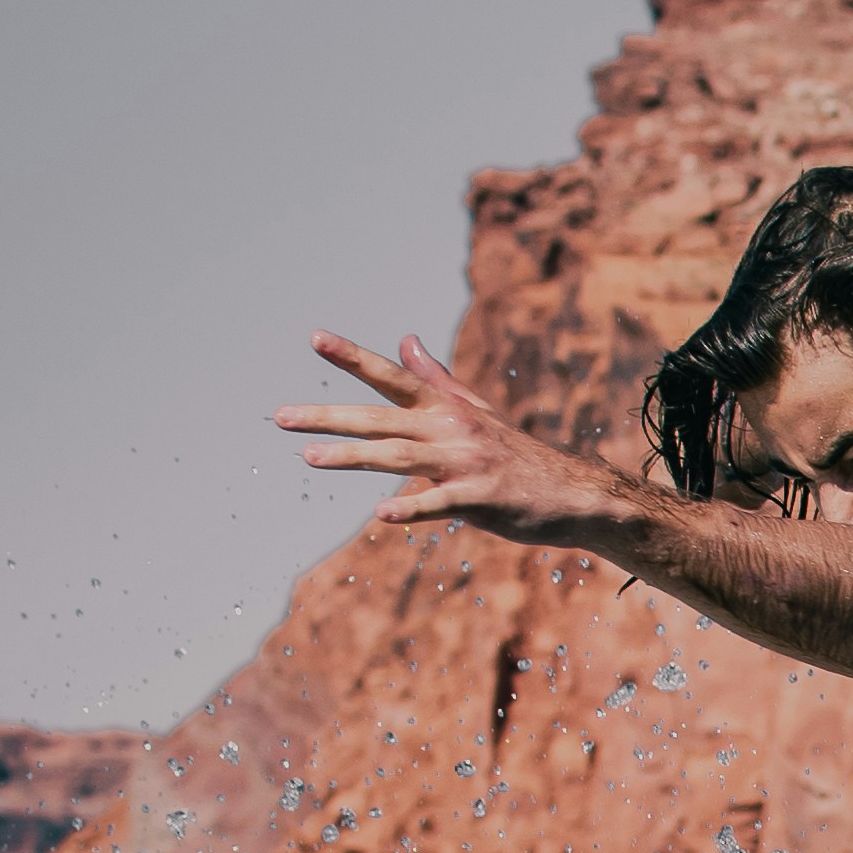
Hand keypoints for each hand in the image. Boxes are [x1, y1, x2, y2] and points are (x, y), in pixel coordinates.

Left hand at [275, 329, 625, 550]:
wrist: (571, 494)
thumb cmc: (516, 456)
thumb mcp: (474, 410)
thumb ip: (434, 378)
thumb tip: (404, 340)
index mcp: (446, 407)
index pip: (391, 377)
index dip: (353, 357)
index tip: (314, 338)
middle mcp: (451, 428)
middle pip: (380, 418)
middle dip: (328, 416)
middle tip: (281, 418)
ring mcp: (466, 462)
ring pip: (398, 456)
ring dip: (352, 456)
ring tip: (310, 459)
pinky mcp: (481, 498)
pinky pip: (440, 504)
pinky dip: (411, 508)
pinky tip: (381, 515)